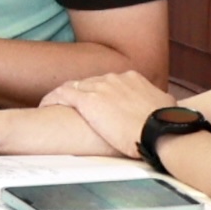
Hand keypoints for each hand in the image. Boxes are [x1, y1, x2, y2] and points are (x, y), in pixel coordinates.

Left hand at [46, 67, 170, 156]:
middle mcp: (114, 78)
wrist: (159, 130)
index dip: (98, 93)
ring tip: (55, 106)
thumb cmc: (165, 124)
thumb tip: (163, 105)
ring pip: (74, 87)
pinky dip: (51, 99)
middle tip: (73, 108)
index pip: (107, 82)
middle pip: (89, 84)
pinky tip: (45, 106)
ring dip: (64, 97)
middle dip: (81, 96)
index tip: (95, 103)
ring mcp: (100, 87)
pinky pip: (62, 94)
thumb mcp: (165, 105)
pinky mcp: (87, 100)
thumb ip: (157, 101)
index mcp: (131, 79)